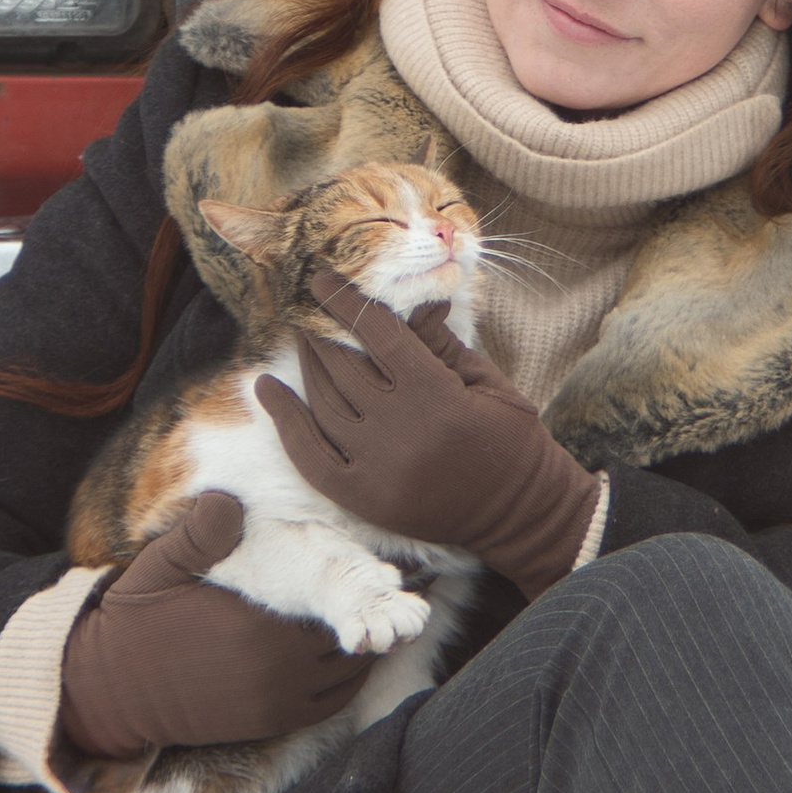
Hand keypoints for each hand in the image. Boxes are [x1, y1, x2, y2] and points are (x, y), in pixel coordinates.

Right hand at [58, 489, 376, 760]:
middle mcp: (276, 665)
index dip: (360, 576)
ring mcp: (277, 698)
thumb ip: (200, 533)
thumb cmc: (138, 620)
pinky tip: (346, 650)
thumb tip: (230, 498)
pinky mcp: (272, 721)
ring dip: (364, 643)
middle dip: (365, 608)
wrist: (113, 691)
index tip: (379, 561)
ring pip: (350, 669)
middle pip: (349, 632)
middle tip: (388, 586)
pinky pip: (333, 701)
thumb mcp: (161, 565)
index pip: (333, 594)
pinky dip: (349, 678)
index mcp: (257, 621)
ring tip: (373, 614)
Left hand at [254, 276, 602, 594]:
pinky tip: (270, 391)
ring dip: (306, 367)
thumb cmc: (513, 439)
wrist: (521, 514)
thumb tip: (412, 297)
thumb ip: (443, 343)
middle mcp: (401, 432)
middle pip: (343, 367)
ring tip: (300, 339)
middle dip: (320, 330)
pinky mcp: (364, 500)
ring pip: (324, 405)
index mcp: (438, 396)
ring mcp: (378, 470)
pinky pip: (311, 457)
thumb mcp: (490, 383)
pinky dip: (286, 421)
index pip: (378, 334)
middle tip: (304, 306)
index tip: (322, 278)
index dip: (346, 301)